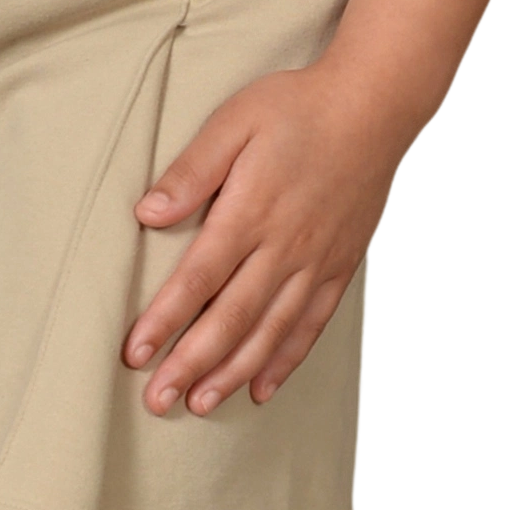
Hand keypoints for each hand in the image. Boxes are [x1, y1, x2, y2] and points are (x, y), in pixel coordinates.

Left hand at [123, 64, 406, 415]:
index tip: (135, 353)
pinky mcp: (340, 266)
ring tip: (199, 405)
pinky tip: (261, 388)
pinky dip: (285, 361)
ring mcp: (316, 261)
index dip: (164, 320)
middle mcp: (284, 246)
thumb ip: (192, 170)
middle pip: (231, 318)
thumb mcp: (234, 121)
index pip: (198, 278)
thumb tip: (147, 213)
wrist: (374, 105)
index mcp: (251, 210)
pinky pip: (310, 325)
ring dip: (232, 373)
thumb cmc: (297, 107)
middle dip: (190, 364)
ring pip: (269, 332)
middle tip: (157, 401)